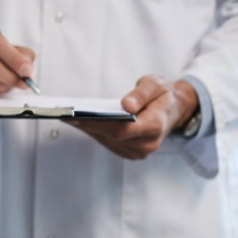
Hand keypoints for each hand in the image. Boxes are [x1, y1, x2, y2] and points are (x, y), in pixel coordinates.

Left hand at [72, 75, 197, 159]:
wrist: (172, 109)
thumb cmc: (162, 95)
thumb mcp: (156, 84)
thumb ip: (142, 93)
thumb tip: (127, 105)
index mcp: (155, 126)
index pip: (121, 128)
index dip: (97, 123)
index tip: (77, 115)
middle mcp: (148, 143)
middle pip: (111, 136)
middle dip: (87, 124)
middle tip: (65, 114)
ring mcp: (139, 151)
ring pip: (107, 140)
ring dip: (87, 129)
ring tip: (68, 116)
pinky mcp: (130, 152)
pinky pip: (108, 143)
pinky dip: (94, 132)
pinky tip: (81, 122)